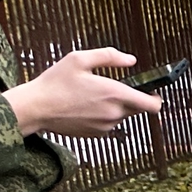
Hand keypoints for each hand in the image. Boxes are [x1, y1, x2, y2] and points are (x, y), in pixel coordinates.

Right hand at [3, 49, 163, 137]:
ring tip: (91, 96)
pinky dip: (102, 115)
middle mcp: (114, 114)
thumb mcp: (79, 59)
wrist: (36, 108)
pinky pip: (108, 124)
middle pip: (137, 109)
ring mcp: (106, 126)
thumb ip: (109, 56)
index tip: (151, 91)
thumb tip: (130, 60)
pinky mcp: (96, 134)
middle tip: (111, 87)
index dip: (155, 98)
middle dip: (131, 98)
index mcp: (115, 94)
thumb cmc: (55, 82)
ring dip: (114, 106)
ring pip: (122, 116)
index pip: (153, 105)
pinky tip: (84, 106)